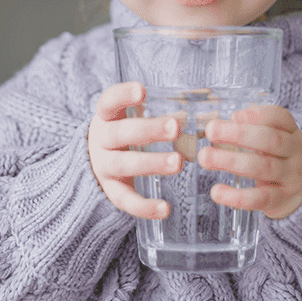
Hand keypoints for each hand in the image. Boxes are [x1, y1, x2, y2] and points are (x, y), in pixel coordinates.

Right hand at [88, 81, 182, 219]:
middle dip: (149, 130)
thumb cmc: (124, 130)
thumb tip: (208, 101)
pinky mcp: (111, 190)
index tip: (142, 91)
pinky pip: (126, 200)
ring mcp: (104, 167)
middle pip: (121, 133)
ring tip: (178, 162)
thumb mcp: (131, 116)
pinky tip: (165, 209)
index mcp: (107, 116)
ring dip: (152, 163)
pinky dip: (144, 207)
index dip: (123, 95)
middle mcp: (101, 140)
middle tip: (175, 127)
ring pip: (125, 164)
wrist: (93, 160)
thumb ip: (161, 110)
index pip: (109, 102)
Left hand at [198, 105, 301, 219]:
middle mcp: (295, 153)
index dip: (257, 114)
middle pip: (270, 140)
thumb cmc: (279, 159)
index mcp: (291, 132)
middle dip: (239, 134)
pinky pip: (259, 199)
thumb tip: (218, 128)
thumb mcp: (274, 141)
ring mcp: (290, 178)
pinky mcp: (281, 201)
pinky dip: (236, 196)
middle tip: (211, 131)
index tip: (233, 116)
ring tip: (205, 158)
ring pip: (263, 167)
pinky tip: (216, 192)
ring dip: (231, 161)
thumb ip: (250, 131)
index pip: (280, 117)